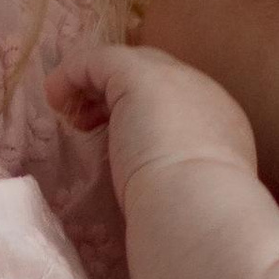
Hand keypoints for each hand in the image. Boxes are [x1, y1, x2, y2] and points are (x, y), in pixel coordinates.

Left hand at [46, 43, 257, 205]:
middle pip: (157, 74)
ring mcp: (175, 79)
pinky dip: (73, 73)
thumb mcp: (190, 196)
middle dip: (122, 93)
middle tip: (91, 124)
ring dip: (96, 84)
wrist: (200, 209)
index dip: (145, 114)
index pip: (180, 103)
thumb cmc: (195, 219)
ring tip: (70, 114)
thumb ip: (177, 182)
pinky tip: (55, 99)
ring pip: (129, 63)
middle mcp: (205, 94)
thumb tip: (151, 192)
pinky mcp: (140, 75)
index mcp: (223, 127)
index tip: (116, 140)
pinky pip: (98, 60)